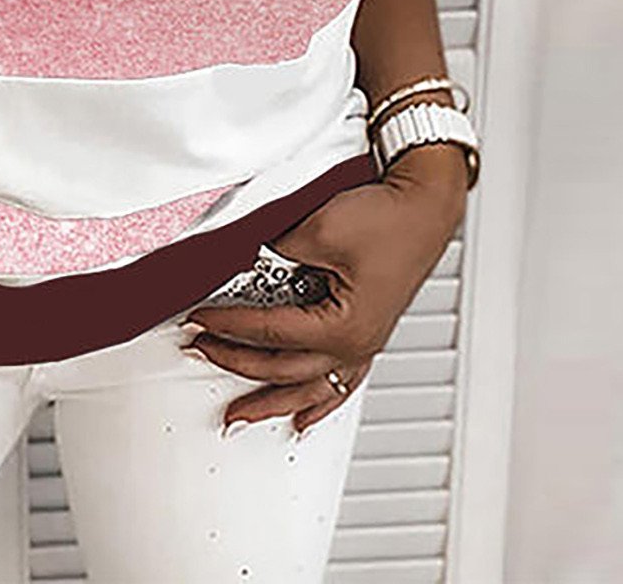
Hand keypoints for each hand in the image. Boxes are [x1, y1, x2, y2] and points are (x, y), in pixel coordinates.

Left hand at [181, 146, 467, 435]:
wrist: (424, 205)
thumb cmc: (387, 219)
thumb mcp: (317, 231)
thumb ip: (275, 253)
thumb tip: (242, 265)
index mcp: (344, 327)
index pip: (269, 332)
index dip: (227, 325)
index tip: (198, 318)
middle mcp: (356, 345)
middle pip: (283, 368)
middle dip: (236, 364)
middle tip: (201, 352)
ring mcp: (364, 343)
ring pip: (310, 388)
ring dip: (271, 402)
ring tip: (241, 415)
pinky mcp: (368, 332)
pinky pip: (339, 382)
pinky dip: (318, 403)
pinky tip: (304, 417)